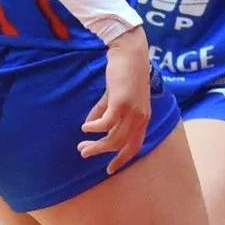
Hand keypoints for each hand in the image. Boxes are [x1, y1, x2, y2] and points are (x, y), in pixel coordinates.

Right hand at [79, 27, 152, 173]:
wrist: (129, 53)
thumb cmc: (123, 74)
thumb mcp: (113, 97)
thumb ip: (103, 111)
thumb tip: (90, 126)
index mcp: (142, 118)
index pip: (135, 145)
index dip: (122, 159)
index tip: (109, 170)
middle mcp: (141, 117)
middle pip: (122, 145)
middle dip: (102, 153)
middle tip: (84, 153)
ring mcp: (133, 110)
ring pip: (114, 138)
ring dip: (96, 144)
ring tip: (82, 145)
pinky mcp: (122, 102)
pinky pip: (107, 123)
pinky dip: (95, 128)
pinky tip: (86, 128)